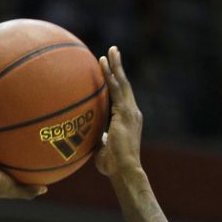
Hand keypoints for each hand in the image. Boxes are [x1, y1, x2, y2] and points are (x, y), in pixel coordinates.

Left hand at [95, 46, 142, 177]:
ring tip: (111, 50)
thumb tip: (89, 138)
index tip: (111, 71)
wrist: (125, 171)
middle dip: (119, 67)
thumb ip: (99, 140)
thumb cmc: (113, 167)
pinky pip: (115, 88)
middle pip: (125, 85)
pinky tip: (102, 63)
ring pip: (122, 82)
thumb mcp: (104, 150)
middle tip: (113, 52)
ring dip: (116, 65)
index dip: (117, 83)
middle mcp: (133, 113)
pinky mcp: (125, 112)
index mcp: (129, 121)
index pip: (122, 97)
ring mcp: (130, 111)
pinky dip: (109, 74)